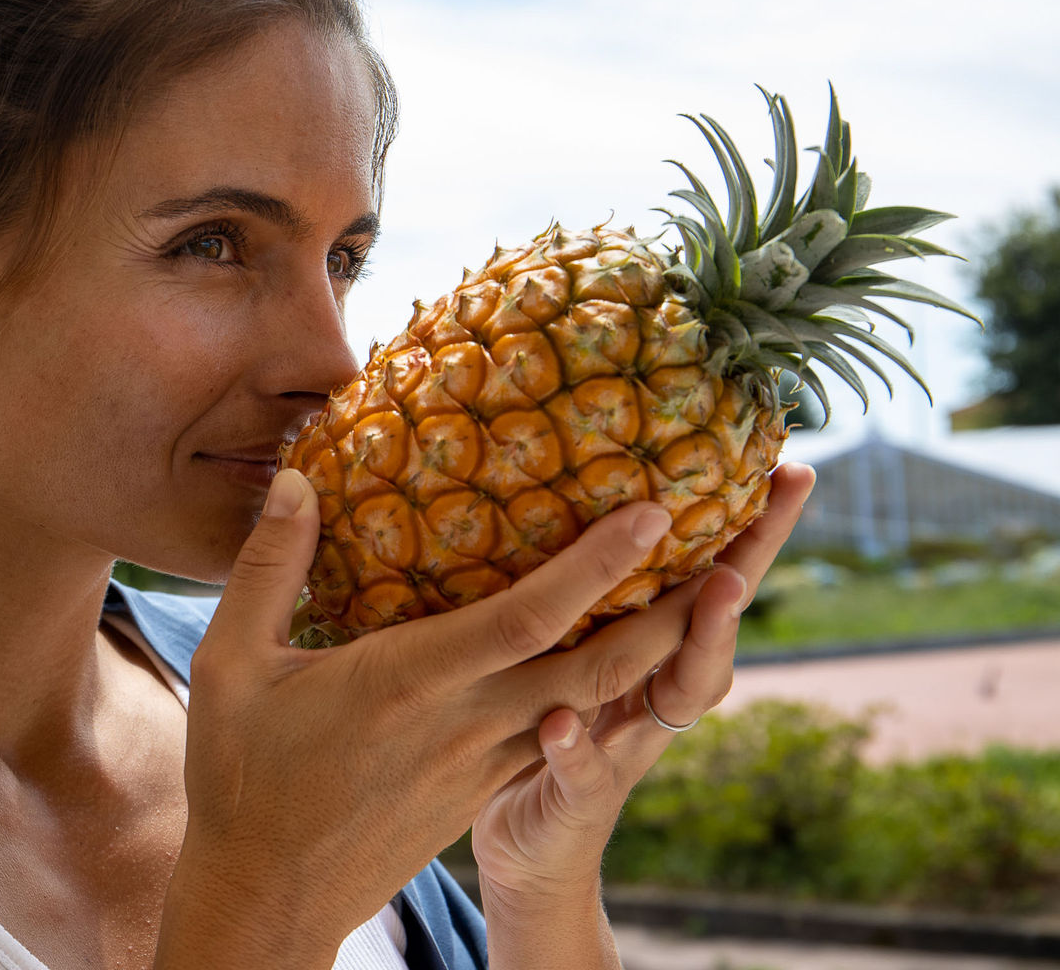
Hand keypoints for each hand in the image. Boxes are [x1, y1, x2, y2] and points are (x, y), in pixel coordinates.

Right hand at [157, 466, 773, 967]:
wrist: (267, 895)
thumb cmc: (241, 778)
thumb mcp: (229, 665)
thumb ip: (265, 567)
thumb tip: (291, 480)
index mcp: (415, 685)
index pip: (530, 618)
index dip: (599, 565)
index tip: (656, 511)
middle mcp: (470, 724)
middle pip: (602, 666)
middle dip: (679, 609)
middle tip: (738, 548)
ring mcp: (485, 763)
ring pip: (596, 701)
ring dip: (660, 649)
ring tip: (707, 589)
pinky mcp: (483, 787)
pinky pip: (563, 726)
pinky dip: (608, 687)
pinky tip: (619, 651)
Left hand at [467, 461, 817, 899]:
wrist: (527, 850)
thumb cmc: (539, 728)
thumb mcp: (560, 651)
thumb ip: (575, 592)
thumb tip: (560, 488)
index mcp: (650, 654)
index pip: (711, 581)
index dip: (753, 532)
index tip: (789, 467)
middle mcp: (654, 699)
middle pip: (713, 629)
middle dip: (743, 572)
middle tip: (766, 511)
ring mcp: (626, 749)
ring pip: (676, 694)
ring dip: (697, 642)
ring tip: (707, 590)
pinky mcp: (581, 799)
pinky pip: (585, 772)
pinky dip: (578, 747)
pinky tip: (561, 722)